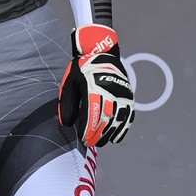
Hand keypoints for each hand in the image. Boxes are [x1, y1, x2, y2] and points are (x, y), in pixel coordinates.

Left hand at [58, 24, 134, 147]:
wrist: (101, 51)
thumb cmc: (81, 68)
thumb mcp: (70, 82)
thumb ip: (67, 103)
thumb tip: (67, 124)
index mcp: (92, 87)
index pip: (91, 113)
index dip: (87, 129)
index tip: (82, 138)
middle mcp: (109, 91)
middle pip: (104, 118)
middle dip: (97, 134)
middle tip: (89, 143)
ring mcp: (121, 93)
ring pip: (117, 118)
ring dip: (109, 133)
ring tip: (101, 143)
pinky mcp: (128, 95)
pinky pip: (128, 115)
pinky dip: (123, 128)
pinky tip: (117, 138)